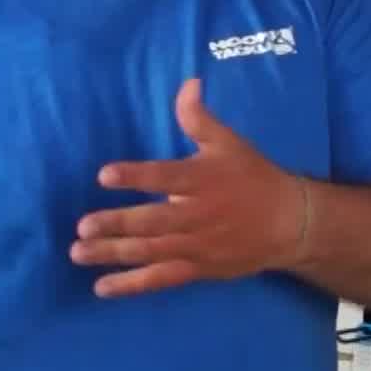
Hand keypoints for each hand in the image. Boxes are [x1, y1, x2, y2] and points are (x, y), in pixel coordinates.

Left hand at [73, 79, 308, 298]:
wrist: (291, 223)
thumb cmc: (253, 177)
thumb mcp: (230, 143)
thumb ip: (199, 118)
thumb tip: (187, 82)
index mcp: (204, 180)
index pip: (166, 176)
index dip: (136, 176)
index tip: (104, 175)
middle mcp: (199, 214)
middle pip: (154, 222)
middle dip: (117, 225)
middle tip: (83, 227)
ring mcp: (198, 245)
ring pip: (152, 252)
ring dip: (114, 253)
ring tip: (79, 253)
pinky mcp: (199, 268)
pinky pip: (162, 279)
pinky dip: (132, 285)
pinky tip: (103, 287)